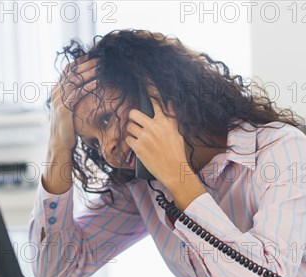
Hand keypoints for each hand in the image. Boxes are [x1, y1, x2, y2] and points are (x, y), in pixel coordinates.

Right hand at [49, 57, 96, 153]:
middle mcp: (56, 92)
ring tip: (100, 67)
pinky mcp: (64, 108)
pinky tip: (97, 82)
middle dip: (86, 64)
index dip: (80, 62)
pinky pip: (77, 94)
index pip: (68, 70)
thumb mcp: (69, 107)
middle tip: (100, 58)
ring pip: (74, 81)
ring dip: (88, 72)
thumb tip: (84, 86)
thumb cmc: (68, 126)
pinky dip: (87, 87)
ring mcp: (58, 100)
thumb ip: (72, 96)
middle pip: (72, 72)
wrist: (60, 142)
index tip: (92, 55)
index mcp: (57, 90)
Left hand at [125, 89, 205, 208]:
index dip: (148, 88)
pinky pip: (128, 139)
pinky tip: (137, 145)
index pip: (156, 100)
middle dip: (132, 116)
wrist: (175, 171)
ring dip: (131, 131)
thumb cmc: (176, 153)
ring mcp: (145, 136)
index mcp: (166, 121)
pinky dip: (131, 142)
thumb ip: (170, 119)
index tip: (143, 78)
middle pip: (134, 113)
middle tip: (134, 121)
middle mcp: (155, 126)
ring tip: (139, 137)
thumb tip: (167, 105)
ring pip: (129, 126)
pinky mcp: (138, 147)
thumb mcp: (177, 133)